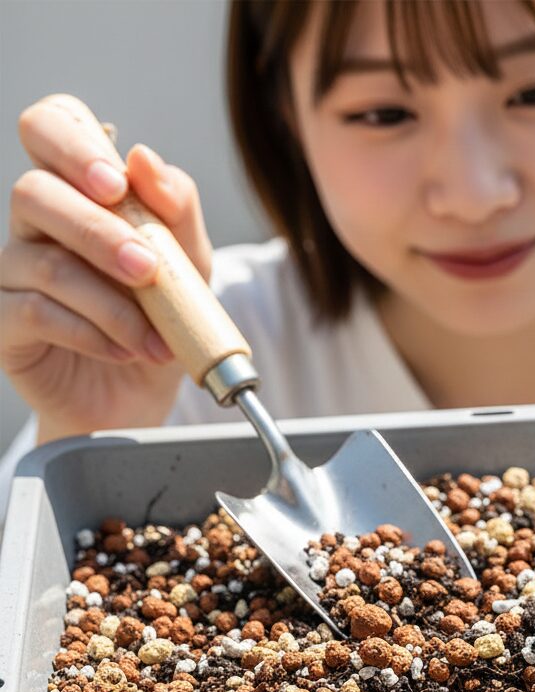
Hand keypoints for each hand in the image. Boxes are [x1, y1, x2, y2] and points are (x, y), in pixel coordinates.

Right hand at [0, 94, 212, 443]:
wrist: (141, 396)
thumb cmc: (161, 318)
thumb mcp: (190, 264)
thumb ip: (177, 210)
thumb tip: (145, 160)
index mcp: (79, 191)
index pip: (50, 127)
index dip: (73, 143)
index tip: (116, 184)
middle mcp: (37, 224)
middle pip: (34, 193)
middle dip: (99, 232)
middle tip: (147, 268)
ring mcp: (13, 272)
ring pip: (46, 264)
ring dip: (114, 304)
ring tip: (156, 337)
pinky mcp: (3, 323)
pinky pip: (35, 313)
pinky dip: (92, 333)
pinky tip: (126, 351)